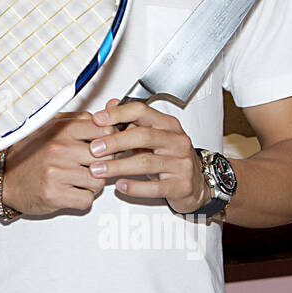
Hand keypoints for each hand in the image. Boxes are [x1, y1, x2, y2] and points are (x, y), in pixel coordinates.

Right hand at [3, 111, 116, 215]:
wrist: (3, 179)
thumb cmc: (29, 154)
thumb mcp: (52, 127)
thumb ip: (82, 118)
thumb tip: (113, 106)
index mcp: (60, 130)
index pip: (104, 130)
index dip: (109, 140)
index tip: (102, 146)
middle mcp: (59, 149)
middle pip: (106, 158)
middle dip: (102, 165)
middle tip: (89, 166)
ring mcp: (56, 172)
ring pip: (98, 181)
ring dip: (91, 184)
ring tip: (76, 180)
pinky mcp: (55, 194)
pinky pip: (86, 199)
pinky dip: (82, 198)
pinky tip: (70, 191)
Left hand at [88, 99, 208, 213]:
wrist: (197, 183)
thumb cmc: (171, 157)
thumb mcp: (153, 135)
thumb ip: (131, 121)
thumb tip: (110, 105)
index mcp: (168, 125)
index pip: (142, 112)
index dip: (118, 114)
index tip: (97, 120)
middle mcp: (176, 141)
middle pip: (143, 136)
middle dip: (115, 142)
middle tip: (94, 149)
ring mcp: (181, 163)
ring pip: (146, 162)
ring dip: (118, 166)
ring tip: (98, 170)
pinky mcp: (181, 185)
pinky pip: (155, 187)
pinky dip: (135, 187)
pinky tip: (120, 185)